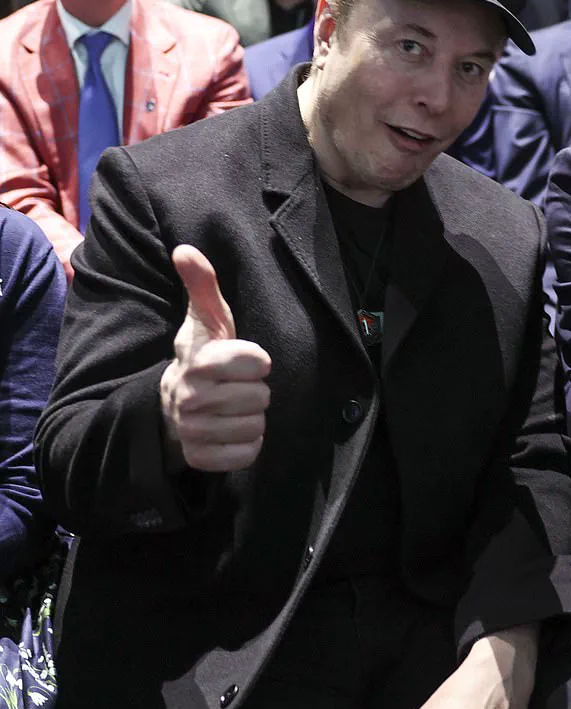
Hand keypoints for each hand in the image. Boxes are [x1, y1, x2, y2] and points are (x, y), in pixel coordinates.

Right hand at [160, 245, 270, 472]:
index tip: (247, 360)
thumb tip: (185, 249)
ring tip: (232, 409)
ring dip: (252, 419)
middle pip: (261, 398)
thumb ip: (202, 285)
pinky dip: (246, 445)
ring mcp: (193, 431)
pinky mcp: (200, 459)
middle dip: (255, 392)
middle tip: (236, 388)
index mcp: (198, 362)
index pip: (257, 362)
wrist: (172, 406)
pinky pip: (247, 454)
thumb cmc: (202, 358)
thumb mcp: (206, 320)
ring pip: (256, 427)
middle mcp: (191, 398)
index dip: (258, 361)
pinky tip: (231, 431)